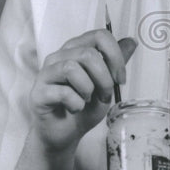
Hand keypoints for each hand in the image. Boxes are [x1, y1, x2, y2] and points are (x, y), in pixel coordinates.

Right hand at [30, 29, 135, 152]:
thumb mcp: (106, 83)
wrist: (65, 133)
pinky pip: (63, 92)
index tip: (120, 78)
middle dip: (104, 79)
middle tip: (104, 96)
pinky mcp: (38, 92)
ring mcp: (46, 73)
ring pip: (72, 68)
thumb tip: (131, 41)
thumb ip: (115, 62)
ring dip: (88, 90)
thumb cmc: (84, 107)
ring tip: (86, 101)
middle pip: (88, 54)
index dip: (115, 56)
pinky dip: (76, 104)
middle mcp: (59, 56)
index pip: (99, 36)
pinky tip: (74, 108)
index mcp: (76, 49)